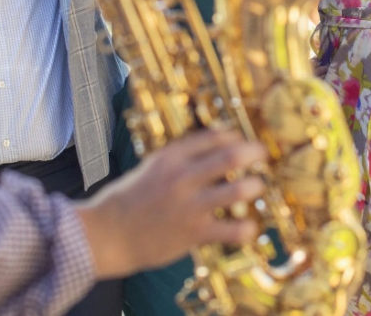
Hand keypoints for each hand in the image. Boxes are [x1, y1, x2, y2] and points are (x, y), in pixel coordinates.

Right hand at [77, 129, 266, 277]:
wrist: (107, 234)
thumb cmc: (129, 199)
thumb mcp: (152, 166)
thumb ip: (181, 156)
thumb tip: (216, 142)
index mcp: (171, 157)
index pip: (213, 137)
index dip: (235, 136)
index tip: (243, 141)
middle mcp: (182, 177)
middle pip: (231, 156)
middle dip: (255, 153)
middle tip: (263, 155)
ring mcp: (189, 205)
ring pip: (237, 190)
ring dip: (255, 187)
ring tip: (258, 187)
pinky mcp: (193, 232)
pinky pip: (230, 230)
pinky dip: (246, 229)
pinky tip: (250, 227)